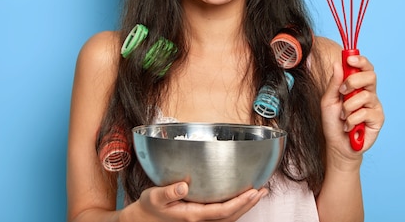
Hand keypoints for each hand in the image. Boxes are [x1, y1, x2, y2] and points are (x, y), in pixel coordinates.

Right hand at [129, 182, 266, 221]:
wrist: (141, 221)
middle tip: (263, 190)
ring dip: (245, 207)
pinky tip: (239, 198)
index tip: (253, 191)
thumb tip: (184, 185)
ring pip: (229, 218)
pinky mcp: (199, 218)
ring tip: (258, 193)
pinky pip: (222, 216)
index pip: (223, 211)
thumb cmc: (149, 208)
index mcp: (192, 216)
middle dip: (249, 205)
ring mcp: (200, 221)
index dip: (240, 203)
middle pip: (231, 217)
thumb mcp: (153, 197)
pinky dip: (234, 208)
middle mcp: (199, 221)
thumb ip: (168, 192)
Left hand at [320, 55, 383, 164]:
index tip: (350, 60)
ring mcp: (374, 105)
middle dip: (353, 81)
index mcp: (357, 85)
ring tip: (343, 116)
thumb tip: (337, 64)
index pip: (365, 68)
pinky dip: (352, 120)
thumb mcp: (328, 100)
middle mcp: (368, 93)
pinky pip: (365, 112)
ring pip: (365, 95)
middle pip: (370, 76)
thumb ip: (334, 83)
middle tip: (342, 92)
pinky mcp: (378, 118)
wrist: (337, 144)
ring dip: (348, 107)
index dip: (360, 61)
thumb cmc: (333, 122)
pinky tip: (349, 126)